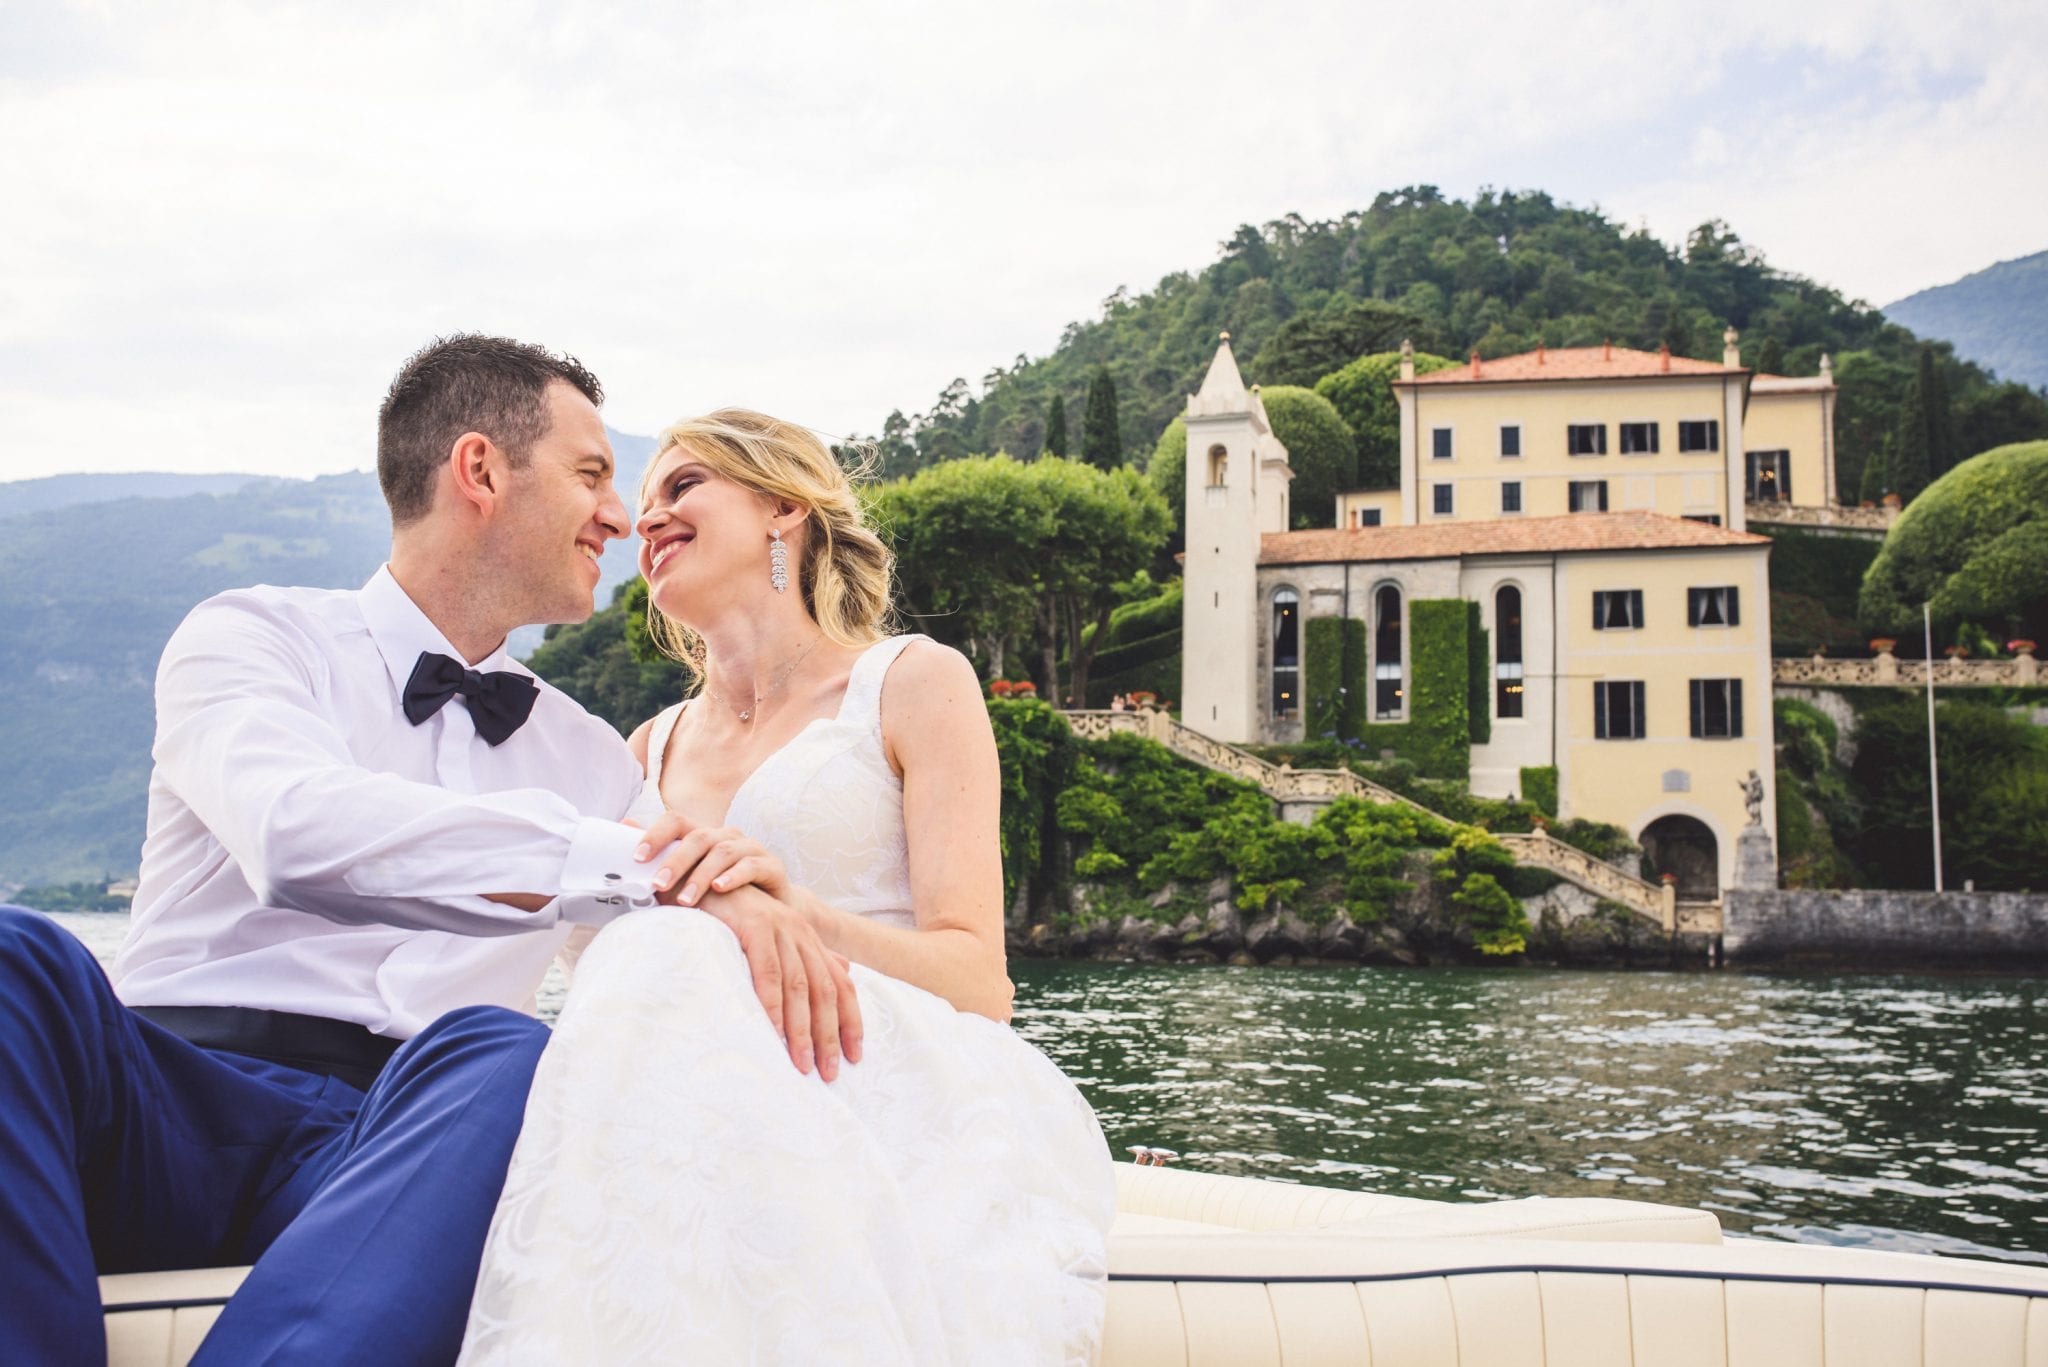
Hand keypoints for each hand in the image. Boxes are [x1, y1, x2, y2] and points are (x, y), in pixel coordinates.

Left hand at [632, 814, 789, 905]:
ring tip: (685, 900)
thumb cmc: (725, 892)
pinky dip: (733, 877)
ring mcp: (750, 848)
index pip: (676, 822)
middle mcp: (727, 835)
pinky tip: (719, 889)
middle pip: (698, 838)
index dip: (655, 835)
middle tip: (657, 885)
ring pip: (722, 853)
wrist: (773, 908)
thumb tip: (624, 825)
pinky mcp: (771, 866)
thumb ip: (662, 857)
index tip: (637, 858)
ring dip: (701, 877)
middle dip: (675, 862)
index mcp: (703, 835)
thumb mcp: (691, 876)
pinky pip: (751, 866)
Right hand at [696, 883, 861, 1079]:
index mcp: (808, 939)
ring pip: (800, 986)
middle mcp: (800, 932)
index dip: (850, 1022)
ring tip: (802, 1065)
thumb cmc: (732, 917)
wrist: (698, 880)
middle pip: (825, 991)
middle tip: (828, 1073)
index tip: (854, 1057)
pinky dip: (771, 1006)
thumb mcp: (773, 937)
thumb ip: (806, 957)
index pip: (841, 985)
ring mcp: (779, 928)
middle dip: (829, 1035)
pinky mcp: (754, 926)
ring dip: (802, 1030)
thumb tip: (843, 972)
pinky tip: (772, 1034)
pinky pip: (767, 973)